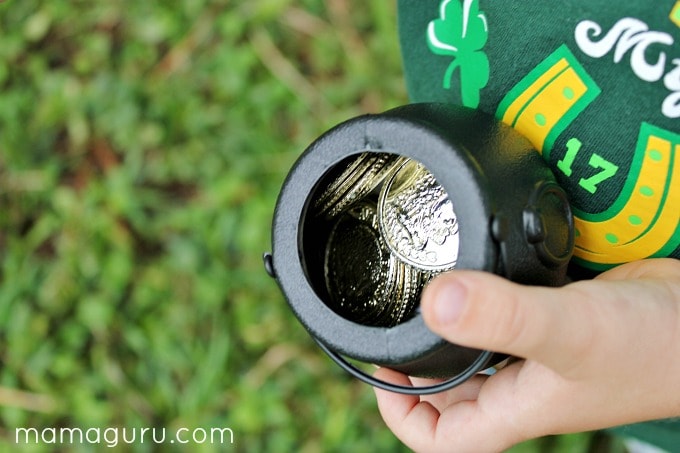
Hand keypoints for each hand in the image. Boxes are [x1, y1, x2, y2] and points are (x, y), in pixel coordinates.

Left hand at [373, 258, 679, 452]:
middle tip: (399, 320)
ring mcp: (536, 353)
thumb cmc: (655, 347)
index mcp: (515, 407)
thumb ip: (504, 318)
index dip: (402, 411)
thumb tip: (434, 305)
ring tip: (424, 293)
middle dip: (417, 367)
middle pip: (448, 395)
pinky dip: (482, 303)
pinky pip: (503, 319)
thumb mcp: (569, 332)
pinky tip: (474, 273)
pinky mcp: (552, 320)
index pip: (439, 436)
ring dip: (447, 333)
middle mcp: (520, 384)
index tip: (386, 365)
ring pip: (475, 355)